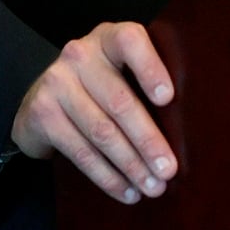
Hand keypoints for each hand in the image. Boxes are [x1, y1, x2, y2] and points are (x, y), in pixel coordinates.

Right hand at [11, 22, 177, 203]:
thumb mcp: (119, 70)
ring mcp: (57, 83)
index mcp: (107, 38)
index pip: (129, 41)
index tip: (169, 98)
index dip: (150, 68)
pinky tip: (126, 190)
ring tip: (152, 187)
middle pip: (119, 101)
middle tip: (168, 169)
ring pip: (102, 132)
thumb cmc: (99, 86)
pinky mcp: (43, 114)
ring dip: (131, 165)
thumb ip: (144, 83)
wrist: (42, 100)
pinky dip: (107, 176)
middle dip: (148, 140)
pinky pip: (81, 152)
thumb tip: (188, 125)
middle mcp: (80, 54)